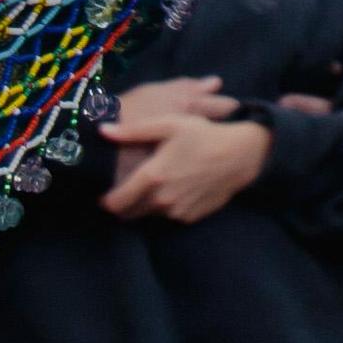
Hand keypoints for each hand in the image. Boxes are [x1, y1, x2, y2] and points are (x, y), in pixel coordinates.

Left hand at [100, 83, 272, 222]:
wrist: (240, 155)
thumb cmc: (202, 135)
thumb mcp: (168, 124)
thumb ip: (133, 130)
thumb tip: (102, 131)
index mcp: (152, 178)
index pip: (116, 203)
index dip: (105, 200)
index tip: (102, 194)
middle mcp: (162, 201)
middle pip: (129, 213)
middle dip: (123, 204)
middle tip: (125, 189)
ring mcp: (177, 212)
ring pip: (149, 215)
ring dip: (145, 205)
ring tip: (151, 186)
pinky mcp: (190, 217)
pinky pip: (168, 216)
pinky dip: (165, 207)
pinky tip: (173, 188)